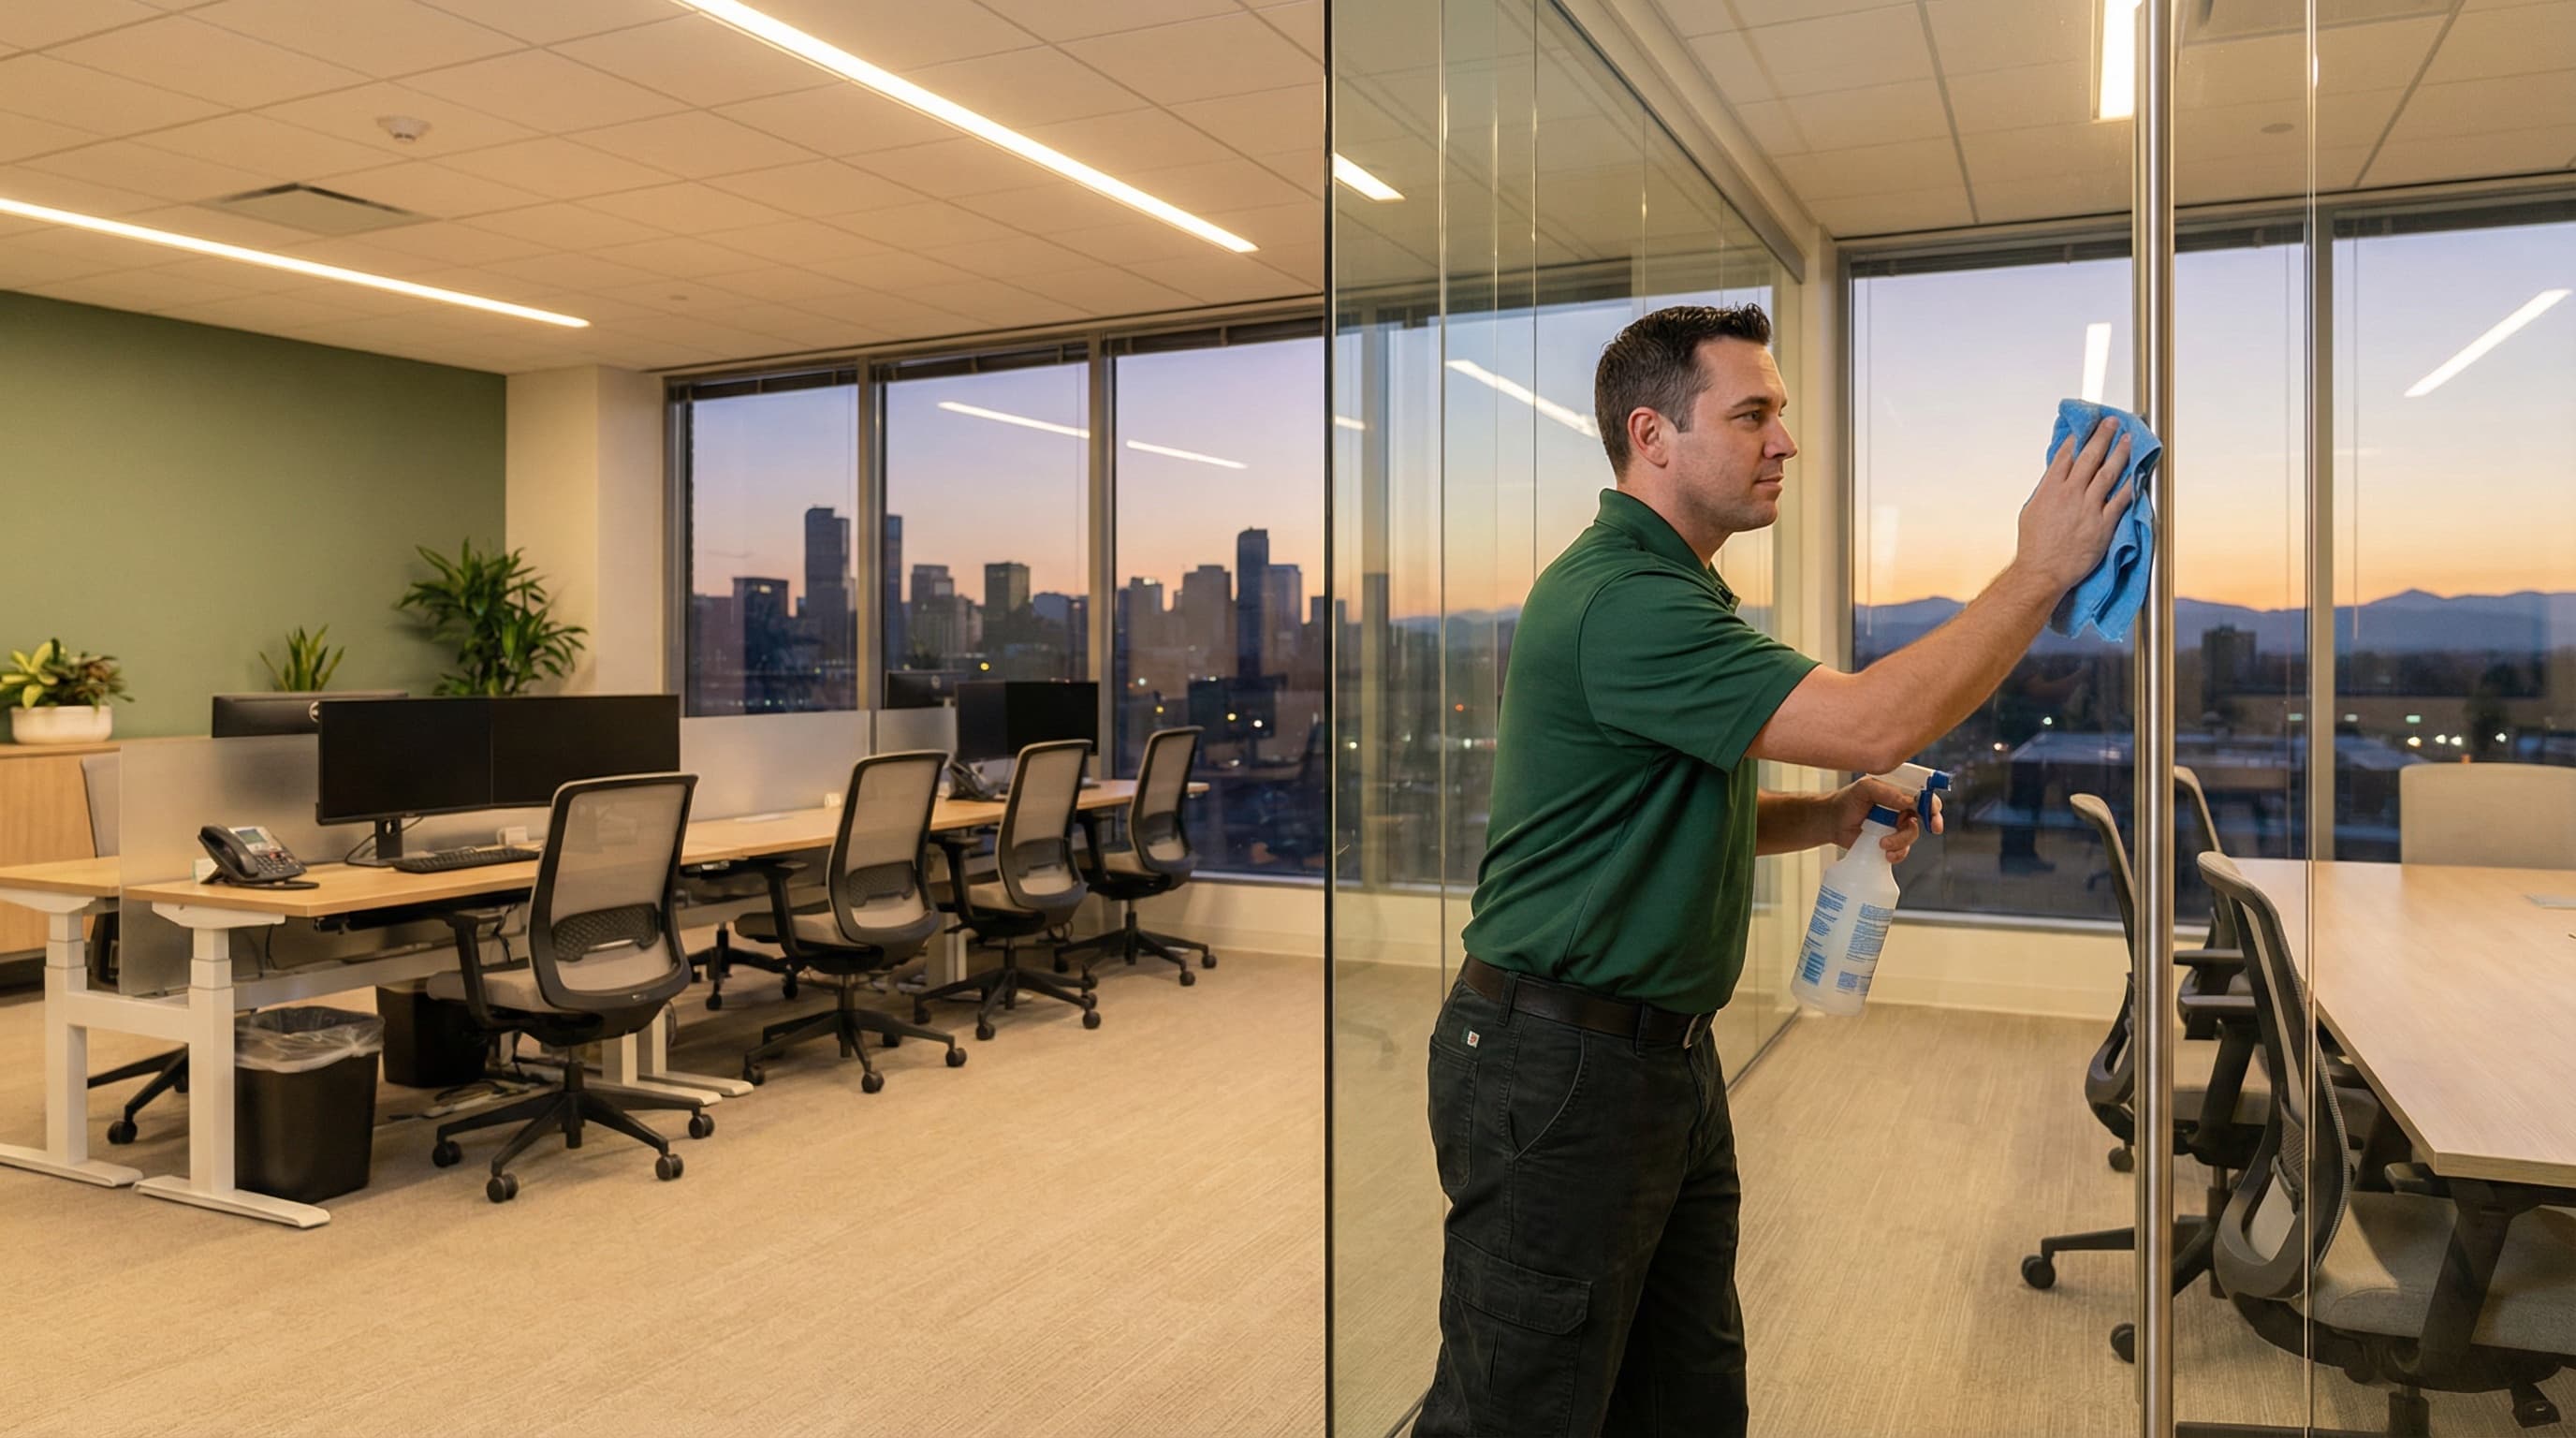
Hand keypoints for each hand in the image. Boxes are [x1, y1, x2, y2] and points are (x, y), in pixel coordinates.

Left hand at [1832, 777, 1941, 861]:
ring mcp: (1896, 826)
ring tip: (1883, 844)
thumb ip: (1887, 792)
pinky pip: (1903, 850)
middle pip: (1926, 815)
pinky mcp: (1890, 842)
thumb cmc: (1847, 801)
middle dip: (1932, 822)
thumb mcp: (1864, 789)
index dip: (1932, 801)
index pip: (1923, 794)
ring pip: (1912, 834)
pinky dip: (1897, 853)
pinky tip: (1885, 853)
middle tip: (1933, 828)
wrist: (1831, 822)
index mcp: (1899, 791)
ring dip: (1902, 841)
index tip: (1933, 811)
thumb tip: (1909, 801)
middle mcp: (1901, 808)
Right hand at [2016, 417, 2135, 590]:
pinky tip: (2135, 473)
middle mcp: (2070, 494)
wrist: (2042, 571)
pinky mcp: (2103, 524)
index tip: (2085, 427)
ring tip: (2127, 440)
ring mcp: (2088, 508)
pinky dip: (2128, 485)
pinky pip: (2120, 500)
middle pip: (2089, 457)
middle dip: (2102, 436)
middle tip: (2111, 422)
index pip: (2066, 455)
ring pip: (2108, 473)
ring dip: (2119, 453)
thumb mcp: (2031, 511)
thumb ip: (2045, 490)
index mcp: (2050, 489)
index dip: (2077, 438)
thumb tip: (2055, 477)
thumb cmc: (2034, 545)